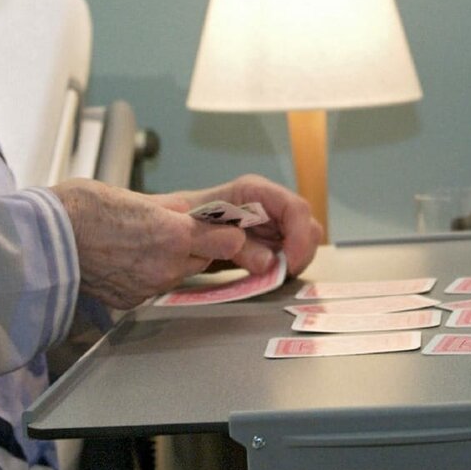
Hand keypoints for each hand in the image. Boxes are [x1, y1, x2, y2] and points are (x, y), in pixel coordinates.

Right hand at [51, 179, 249, 308]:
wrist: (44, 240)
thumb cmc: (82, 209)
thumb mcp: (136, 197)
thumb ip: (171, 209)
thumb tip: (191, 211)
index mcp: (173, 234)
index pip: (229, 241)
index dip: (229, 233)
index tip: (228, 228)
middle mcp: (166, 265)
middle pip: (205, 259)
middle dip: (201, 246)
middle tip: (180, 232)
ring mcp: (149, 286)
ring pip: (181, 273)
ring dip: (175, 261)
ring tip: (146, 243)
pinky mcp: (131, 300)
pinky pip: (154, 286)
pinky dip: (149, 275)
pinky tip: (129, 259)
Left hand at [164, 174, 321, 276]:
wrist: (165, 232)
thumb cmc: (177, 222)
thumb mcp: (194, 231)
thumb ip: (229, 242)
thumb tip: (267, 262)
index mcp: (252, 192)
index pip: (294, 208)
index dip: (300, 237)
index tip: (289, 265)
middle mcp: (265, 205)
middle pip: (305, 224)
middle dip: (300, 252)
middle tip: (279, 276)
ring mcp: (267, 224)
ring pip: (301, 242)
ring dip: (291, 262)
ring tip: (266, 277)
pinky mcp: (265, 242)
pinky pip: (287, 255)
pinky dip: (282, 269)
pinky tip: (263, 277)